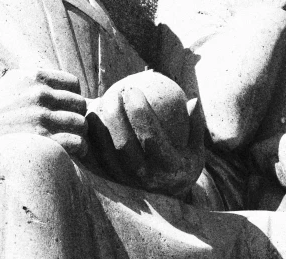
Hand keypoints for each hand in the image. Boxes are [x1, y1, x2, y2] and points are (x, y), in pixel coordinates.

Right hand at [0, 69, 87, 157]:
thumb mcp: (11, 81)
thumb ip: (33, 73)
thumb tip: (54, 65)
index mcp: (35, 78)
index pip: (73, 84)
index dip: (73, 96)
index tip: (67, 106)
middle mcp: (40, 95)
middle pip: (80, 104)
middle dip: (77, 114)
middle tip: (70, 123)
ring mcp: (41, 118)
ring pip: (81, 123)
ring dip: (80, 131)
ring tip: (76, 136)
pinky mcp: (43, 141)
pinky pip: (76, 141)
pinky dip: (80, 146)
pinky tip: (75, 149)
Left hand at [87, 87, 204, 196]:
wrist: (170, 196)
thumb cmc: (184, 163)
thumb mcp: (196, 149)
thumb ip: (195, 126)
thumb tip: (194, 100)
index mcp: (167, 167)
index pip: (150, 137)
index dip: (140, 113)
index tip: (134, 89)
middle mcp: (145, 177)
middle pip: (123, 145)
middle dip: (116, 116)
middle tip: (114, 92)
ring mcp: (127, 182)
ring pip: (107, 154)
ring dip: (100, 127)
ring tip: (100, 101)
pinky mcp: (113, 182)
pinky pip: (98, 161)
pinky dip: (92, 140)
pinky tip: (89, 118)